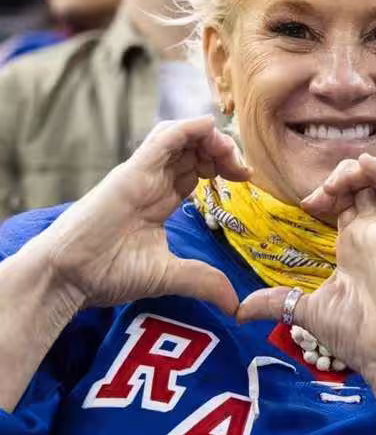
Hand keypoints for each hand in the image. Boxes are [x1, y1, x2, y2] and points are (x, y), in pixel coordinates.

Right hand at [39, 117, 250, 314]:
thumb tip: (234, 305)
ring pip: (179, 137)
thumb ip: (204, 281)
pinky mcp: (131, 172)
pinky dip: (187, 129)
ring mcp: (142, 174)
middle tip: (242, 168)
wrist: (70, 276)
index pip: (196, 169)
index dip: (224, 166)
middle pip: (192, 148)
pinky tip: (208, 129)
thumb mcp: (170, 276)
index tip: (246, 178)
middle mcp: (152, 182)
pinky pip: (162, 139)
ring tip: (228, 154)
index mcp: (160, 200)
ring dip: (209, 137)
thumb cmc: (107, 273)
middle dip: (223, 150)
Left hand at [237, 154, 375, 376]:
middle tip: (316, 194)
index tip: (303, 203)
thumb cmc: (358, 336)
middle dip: (338, 178)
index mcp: (352, 249)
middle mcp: (369, 236)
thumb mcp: (306, 312)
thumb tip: (240, 310)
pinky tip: (362, 165)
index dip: (325, 193)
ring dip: (355, 171)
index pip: (344, 205)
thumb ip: (277, 302)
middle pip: (361, 188)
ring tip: (334, 181)